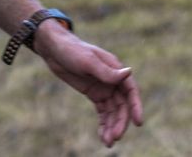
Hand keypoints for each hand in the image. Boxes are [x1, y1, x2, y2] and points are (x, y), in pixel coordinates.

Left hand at [34, 24, 143, 146]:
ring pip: (113, 111)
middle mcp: (112, 80)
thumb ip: (106, 71)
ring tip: (108, 142)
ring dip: (112, 126)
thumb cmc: (71, 50)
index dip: (136, 106)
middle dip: (120, 122)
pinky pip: (103, 112)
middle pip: (122, 105)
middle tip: (115, 137)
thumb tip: (129, 73)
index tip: (138, 122)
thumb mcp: (87, 61)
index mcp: (115, 69)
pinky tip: (103, 136)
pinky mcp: (94, 94)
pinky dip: (104, 124)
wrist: (53, 48)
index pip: (130, 91)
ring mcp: (104, 88)